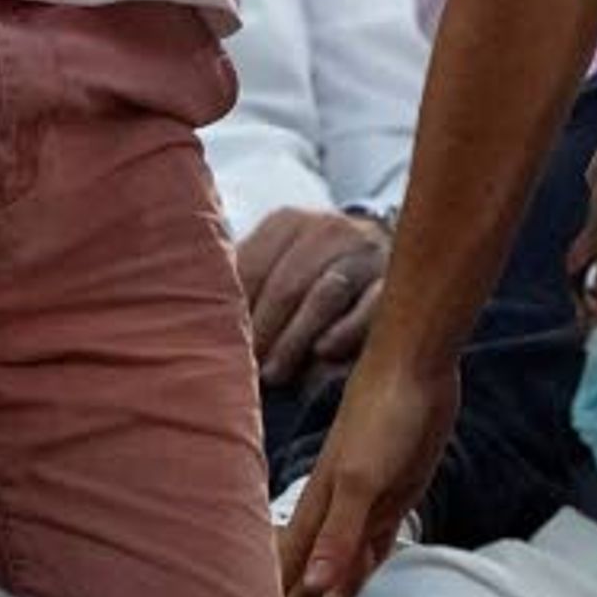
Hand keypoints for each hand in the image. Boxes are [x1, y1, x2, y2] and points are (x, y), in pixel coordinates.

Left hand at [237, 207, 390, 385]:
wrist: (376, 255)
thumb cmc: (309, 273)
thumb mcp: (276, 266)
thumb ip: (245, 285)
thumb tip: (200, 326)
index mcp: (288, 223)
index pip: (252, 268)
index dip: (234, 313)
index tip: (221, 349)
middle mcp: (329, 228)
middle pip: (287, 283)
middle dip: (264, 331)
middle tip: (248, 372)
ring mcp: (366, 250)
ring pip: (327, 292)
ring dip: (297, 338)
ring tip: (275, 374)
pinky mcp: (396, 277)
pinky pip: (373, 303)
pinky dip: (347, 329)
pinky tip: (324, 352)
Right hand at [277, 349, 458, 596]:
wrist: (415, 365)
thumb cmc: (382, 412)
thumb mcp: (361, 479)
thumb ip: (339, 532)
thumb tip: (316, 586)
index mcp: (320, 502)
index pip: (294, 561)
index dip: (281, 593)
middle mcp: (337, 504)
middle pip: (316, 561)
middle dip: (303, 593)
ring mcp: (367, 498)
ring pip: (346, 554)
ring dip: (337, 583)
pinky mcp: (396, 491)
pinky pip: (377, 538)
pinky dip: (369, 562)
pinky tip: (365, 580)